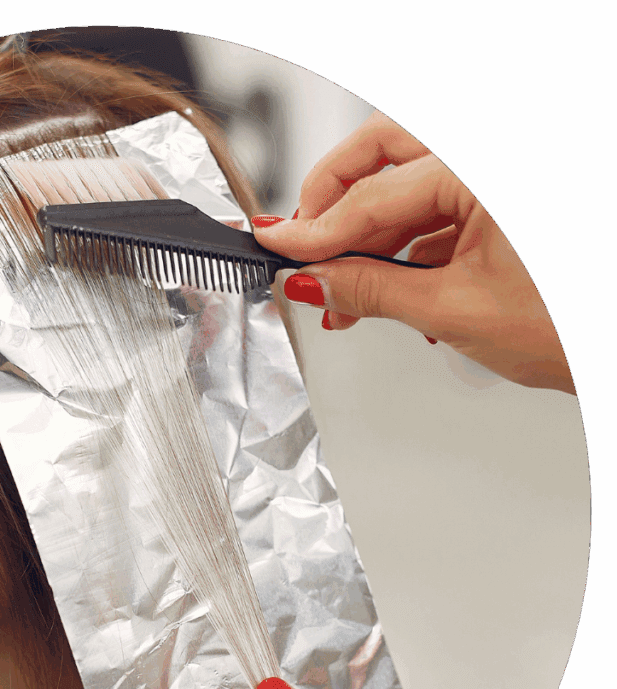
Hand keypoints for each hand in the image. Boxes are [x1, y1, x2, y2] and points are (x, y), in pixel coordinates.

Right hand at [252, 111, 574, 395]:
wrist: (612, 354)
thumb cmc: (566, 324)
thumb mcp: (451, 308)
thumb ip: (370, 290)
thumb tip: (314, 280)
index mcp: (480, 173)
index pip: (372, 196)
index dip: (316, 229)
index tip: (278, 247)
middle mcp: (482, 170)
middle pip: (384, 160)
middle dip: (334, 206)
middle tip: (300, 245)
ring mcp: (486, 192)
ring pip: (403, 193)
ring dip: (362, 242)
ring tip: (336, 292)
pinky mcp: (491, 216)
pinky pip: (428, 219)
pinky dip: (395, 254)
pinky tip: (374, 292)